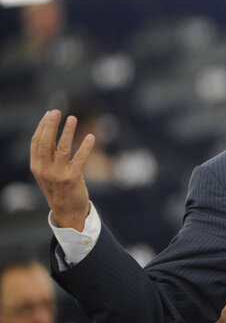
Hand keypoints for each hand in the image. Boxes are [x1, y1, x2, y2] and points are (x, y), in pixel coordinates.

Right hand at [29, 110, 94, 230]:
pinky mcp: (73, 179)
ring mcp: (58, 175)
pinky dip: (86, 147)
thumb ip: (47, 155)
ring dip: (68, 132)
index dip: (43, 127)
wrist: (67, 211)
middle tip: (56, 111)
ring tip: (72, 118)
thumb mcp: (47, 172)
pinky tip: (91, 137)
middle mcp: (45, 170)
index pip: (36, 142)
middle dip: (50, 126)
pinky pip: (80, 159)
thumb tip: (50, 131)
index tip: (49, 114)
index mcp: (36, 166)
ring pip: (62, 149)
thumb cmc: (58, 187)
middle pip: (46, 143)